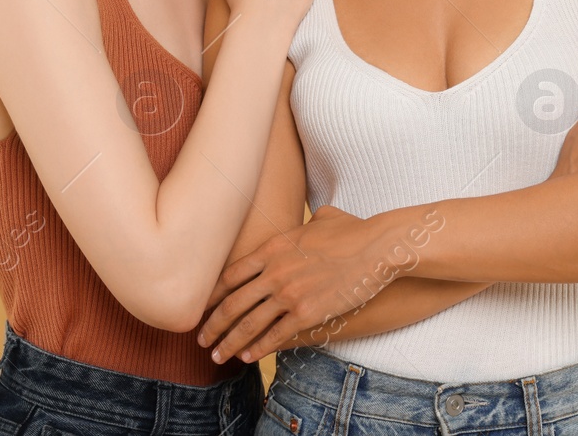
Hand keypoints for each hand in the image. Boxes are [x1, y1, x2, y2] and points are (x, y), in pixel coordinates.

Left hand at [196, 203, 394, 363]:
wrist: (377, 247)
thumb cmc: (354, 231)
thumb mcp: (322, 219)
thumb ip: (306, 223)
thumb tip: (311, 220)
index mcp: (273, 248)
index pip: (231, 275)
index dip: (212, 294)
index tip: (200, 307)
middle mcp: (275, 272)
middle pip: (232, 303)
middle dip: (212, 325)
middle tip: (200, 339)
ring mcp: (289, 294)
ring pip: (248, 324)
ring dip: (229, 343)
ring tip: (216, 355)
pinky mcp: (307, 314)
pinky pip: (275, 336)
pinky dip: (257, 349)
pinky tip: (247, 358)